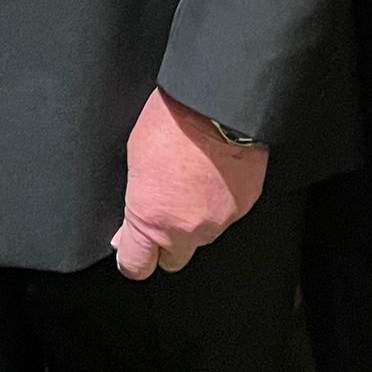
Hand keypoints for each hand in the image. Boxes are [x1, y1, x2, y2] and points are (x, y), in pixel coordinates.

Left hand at [111, 88, 268, 279]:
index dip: (132, 258)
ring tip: (192, 183)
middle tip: (165, 211)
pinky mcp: (243, 208)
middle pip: (173, 259)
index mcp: (151, 218)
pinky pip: (226, 217)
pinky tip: (213, 176)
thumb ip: (135, 201)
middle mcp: (185, 229)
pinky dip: (219, 203)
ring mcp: (217, 222)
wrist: (217, 105)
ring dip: (195, 220)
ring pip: (202, 236)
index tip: (131, 249)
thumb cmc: (171, 120)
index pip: (136, 266)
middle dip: (167, 243)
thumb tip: (129, 227)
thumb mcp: (135, 158)